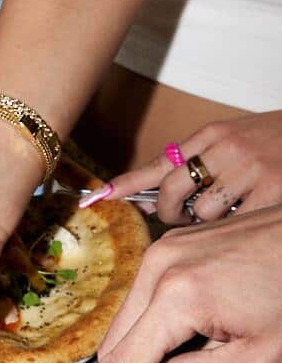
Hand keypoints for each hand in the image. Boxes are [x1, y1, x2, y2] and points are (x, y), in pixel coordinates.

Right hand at [33, 205, 281, 362]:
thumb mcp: (259, 356)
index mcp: (178, 299)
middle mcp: (157, 268)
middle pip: (116, 345)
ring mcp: (162, 249)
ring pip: (129, 320)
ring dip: (149, 346)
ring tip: (212, 341)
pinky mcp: (172, 241)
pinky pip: (145, 295)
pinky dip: (159, 320)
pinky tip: (205, 318)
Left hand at [100, 112, 281, 223]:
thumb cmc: (274, 144)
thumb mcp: (230, 142)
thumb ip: (187, 167)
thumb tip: (136, 198)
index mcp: (212, 136)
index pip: (159, 164)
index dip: (127, 183)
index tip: (98, 196)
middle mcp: (226, 149)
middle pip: (171, 192)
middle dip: (169, 213)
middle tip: (181, 218)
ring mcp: (249, 170)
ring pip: (201, 213)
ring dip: (207, 223)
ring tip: (226, 213)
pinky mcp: (270, 191)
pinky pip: (234, 223)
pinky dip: (235, 227)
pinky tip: (247, 215)